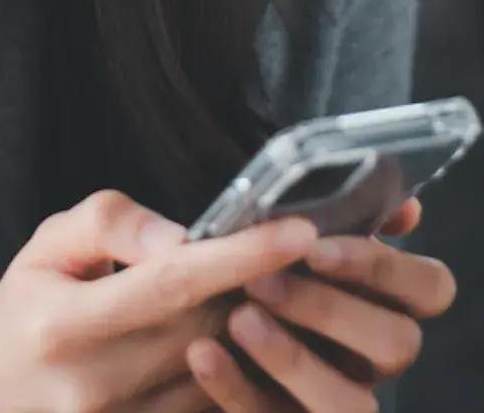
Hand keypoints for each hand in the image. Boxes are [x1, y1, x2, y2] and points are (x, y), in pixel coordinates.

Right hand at [0, 189, 318, 412]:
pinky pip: (208, 411)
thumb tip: (181, 237)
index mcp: (66, 324)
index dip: (239, 257)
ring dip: (256, 334)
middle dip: (259, 289)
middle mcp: (95, 386)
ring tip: (278, 296)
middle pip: (205, 330)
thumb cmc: (30, 302)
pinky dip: (237, 376)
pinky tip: (250, 344)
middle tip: (298, 254)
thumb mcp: (49, 243)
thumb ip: (111, 225)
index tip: (296, 232)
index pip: (171, 284)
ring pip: (218, 377)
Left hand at [184, 200, 457, 410]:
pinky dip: (239, 388)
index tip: (316, 246)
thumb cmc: (238, 269)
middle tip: (259, 282)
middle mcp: (369, 354)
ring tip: (237, 319)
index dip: (386, 269)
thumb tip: (400, 207)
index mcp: (378, 299)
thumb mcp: (268, 237)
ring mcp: (336, 396)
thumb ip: (323, 219)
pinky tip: (203, 353)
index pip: (429, 288)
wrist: (172, 328)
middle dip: (329, 309)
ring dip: (295, 359)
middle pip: (397, 343)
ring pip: (354, 402)